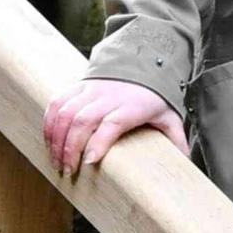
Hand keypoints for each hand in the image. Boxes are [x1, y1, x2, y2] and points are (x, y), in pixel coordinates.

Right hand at [43, 78, 185, 172]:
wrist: (142, 61)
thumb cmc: (154, 96)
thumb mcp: (169, 116)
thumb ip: (176, 138)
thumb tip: (184, 162)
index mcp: (132, 106)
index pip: (112, 123)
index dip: (98, 142)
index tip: (88, 163)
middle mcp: (108, 96)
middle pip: (83, 120)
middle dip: (70, 147)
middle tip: (68, 170)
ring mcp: (90, 90)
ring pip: (65, 112)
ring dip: (56, 138)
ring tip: (56, 161)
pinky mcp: (78, 86)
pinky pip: (57, 102)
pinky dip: (49, 122)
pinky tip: (48, 141)